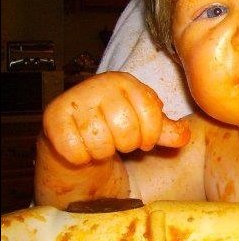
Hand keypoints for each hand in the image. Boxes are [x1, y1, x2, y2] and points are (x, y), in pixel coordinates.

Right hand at [43, 72, 189, 164]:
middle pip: (126, 130)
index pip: (152, 114)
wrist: (76, 132)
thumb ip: (166, 130)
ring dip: (104, 152)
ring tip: (101, 144)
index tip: (144, 140)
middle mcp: (99, 84)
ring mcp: (74, 98)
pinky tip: (82, 149)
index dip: (151, 135)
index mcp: (126, 82)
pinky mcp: (53, 118)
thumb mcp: (145, 125)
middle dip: (127, 145)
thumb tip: (184, 136)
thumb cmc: (115, 125)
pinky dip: (82, 158)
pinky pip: (75, 151)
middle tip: (119, 143)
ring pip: (101, 142)